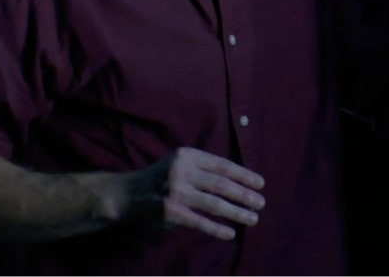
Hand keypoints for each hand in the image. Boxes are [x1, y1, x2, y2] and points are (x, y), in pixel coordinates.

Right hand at [131, 147, 265, 239]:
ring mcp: (175, 193)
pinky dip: (217, 228)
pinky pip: (199, 222)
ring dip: (237, 212)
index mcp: (187, 156)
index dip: (243, 175)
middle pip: (221, 184)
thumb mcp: (178, 162)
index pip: (222, 165)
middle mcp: (181, 172)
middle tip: (261, 202)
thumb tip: (239, 178)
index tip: (260, 183)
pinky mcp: (170, 213)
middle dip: (244, 194)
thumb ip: (202, 166)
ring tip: (253, 218)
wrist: (126, 195)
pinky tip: (231, 233)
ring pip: (214, 204)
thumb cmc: (160, 178)